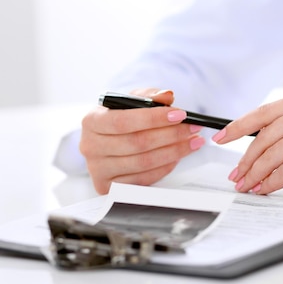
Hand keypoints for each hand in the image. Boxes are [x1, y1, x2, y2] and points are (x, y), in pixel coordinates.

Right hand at [79, 89, 204, 193]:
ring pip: (143, 163)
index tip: (180, 115)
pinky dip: (165, 168)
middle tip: (192, 129)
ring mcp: (98, 170)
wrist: (106, 141)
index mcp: (91, 121)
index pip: (123, 121)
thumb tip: (166, 96)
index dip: (154, 118)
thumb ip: (148, 96)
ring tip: (192, 142)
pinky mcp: (108, 187)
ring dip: (173, 152)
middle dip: (171, 135)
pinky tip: (177, 157)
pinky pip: (143, 179)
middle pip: (136, 143)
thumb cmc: (119, 120)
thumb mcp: (130, 102)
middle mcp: (90, 147)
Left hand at [212, 93, 282, 193]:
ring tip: (246, 186)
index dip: (238, 126)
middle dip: (245, 160)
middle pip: (263, 138)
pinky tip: (263, 191)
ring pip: (270, 156)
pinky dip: (269, 184)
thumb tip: (264, 145)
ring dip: (254, 175)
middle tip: (235, 175)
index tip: (222, 137)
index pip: (265, 112)